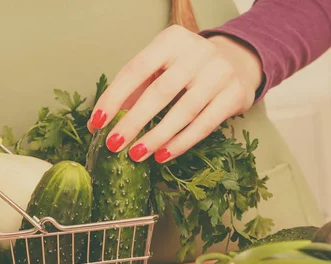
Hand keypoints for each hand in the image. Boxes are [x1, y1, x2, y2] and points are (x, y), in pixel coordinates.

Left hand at [88, 25, 263, 162]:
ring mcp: (219, 73)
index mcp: (171, 40)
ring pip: (184, 111)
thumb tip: (95, 125)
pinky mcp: (234, 95)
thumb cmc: (183, 70)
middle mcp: (197, 52)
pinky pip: (204, 125)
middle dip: (133, 122)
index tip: (97, 123)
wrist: (235, 62)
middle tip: (113, 144)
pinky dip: (180, 143)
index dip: (113, 97)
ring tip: (136, 155)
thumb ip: (130, 92)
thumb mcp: (158, 69)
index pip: (135, 69)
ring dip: (156, 137)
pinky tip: (162, 156)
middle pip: (160, 92)